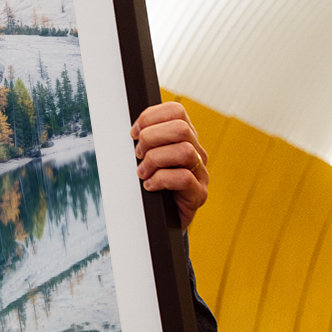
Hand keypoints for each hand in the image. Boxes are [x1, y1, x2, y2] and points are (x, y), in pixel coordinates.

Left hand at [131, 101, 208, 229]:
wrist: (160, 220)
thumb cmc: (150, 186)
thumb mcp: (145, 158)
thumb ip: (144, 141)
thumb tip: (131, 130)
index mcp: (184, 138)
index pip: (176, 111)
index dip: (150, 117)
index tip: (133, 133)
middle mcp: (197, 152)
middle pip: (180, 128)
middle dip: (151, 138)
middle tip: (138, 155)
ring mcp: (201, 173)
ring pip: (184, 151)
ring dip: (155, 160)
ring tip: (142, 173)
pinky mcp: (199, 194)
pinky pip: (184, 178)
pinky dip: (160, 180)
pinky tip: (149, 186)